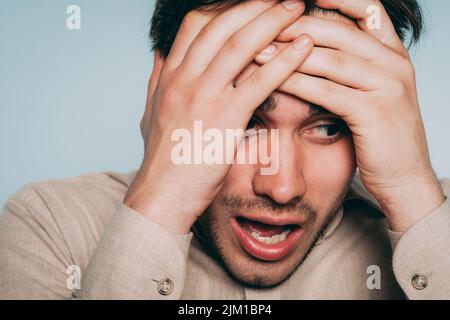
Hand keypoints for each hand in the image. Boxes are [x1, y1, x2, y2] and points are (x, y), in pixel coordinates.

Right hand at [124, 0, 313, 234]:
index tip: (248, 3)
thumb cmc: (162, 159)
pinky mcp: (225, 118)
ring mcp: (204, 96)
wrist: (161, 195)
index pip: (196, 24)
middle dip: (254, 5)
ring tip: (299, 7)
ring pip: (241, 45)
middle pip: (222, 24)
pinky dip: (285, 61)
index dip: (224, 7)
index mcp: (170, 75)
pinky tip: (306, 48)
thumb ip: (156, 81)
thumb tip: (159, 57)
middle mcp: (185, 78)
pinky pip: (259, 81)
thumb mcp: (150, 113)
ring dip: (273, 20)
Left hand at [256, 0, 444, 231]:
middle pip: (340, 31)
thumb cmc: (380, 133)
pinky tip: (272, 79)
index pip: (368, 9)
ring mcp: (387, 86)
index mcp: (393, 53)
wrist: (404, 175)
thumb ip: (353, 65)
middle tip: (264, 22)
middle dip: (298, 24)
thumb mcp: (373, 91)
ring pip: (331, 59)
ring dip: (290, 53)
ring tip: (257, 49)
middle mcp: (394, 63)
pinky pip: (327, 91)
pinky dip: (296, 82)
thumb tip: (311, 44)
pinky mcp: (374, 112)